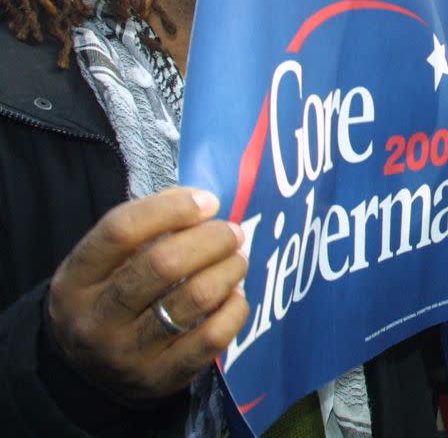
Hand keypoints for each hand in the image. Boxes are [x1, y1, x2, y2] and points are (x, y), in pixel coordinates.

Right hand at [46, 188, 248, 401]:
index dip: (172, 208)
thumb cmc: (108, 298)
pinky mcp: (160, 379)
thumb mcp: (106, 263)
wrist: (86, 374)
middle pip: (163, 263)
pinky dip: (235, 309)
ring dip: (229, 270)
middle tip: (232, 233)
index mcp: (76, 280)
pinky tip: (234, 295)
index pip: (121, 230)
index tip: (208, 202)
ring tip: (237, 260)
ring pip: (194, 298)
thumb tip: (203, 202)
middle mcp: (95, 319)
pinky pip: (212, 338)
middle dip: (212, 240)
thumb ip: (147, 227)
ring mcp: (126, 354)